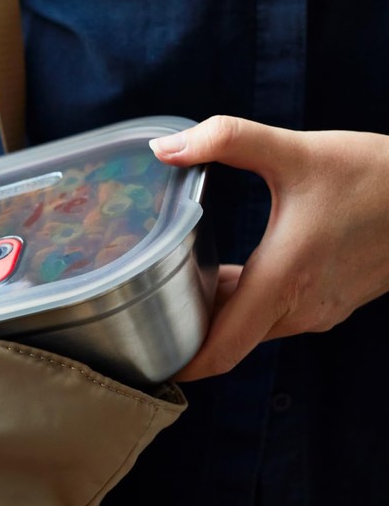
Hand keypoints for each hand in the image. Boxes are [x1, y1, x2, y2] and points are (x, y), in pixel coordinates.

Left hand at [150, 116, 388, 380]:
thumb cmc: (376, 176)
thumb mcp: (295, 150)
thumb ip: (226, 140)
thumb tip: (163, 148)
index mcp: (284, 281)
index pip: (222, 349)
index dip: (181, 364)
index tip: (145, 365)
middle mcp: (300, 308)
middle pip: (228, 339)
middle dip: (184, 334)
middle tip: (139, 315)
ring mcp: (319, 310)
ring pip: (251, 327)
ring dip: (215, 316)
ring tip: (170, 292)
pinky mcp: (330, 301)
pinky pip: (273, 316)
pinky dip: (242, 304)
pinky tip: (221, 276)